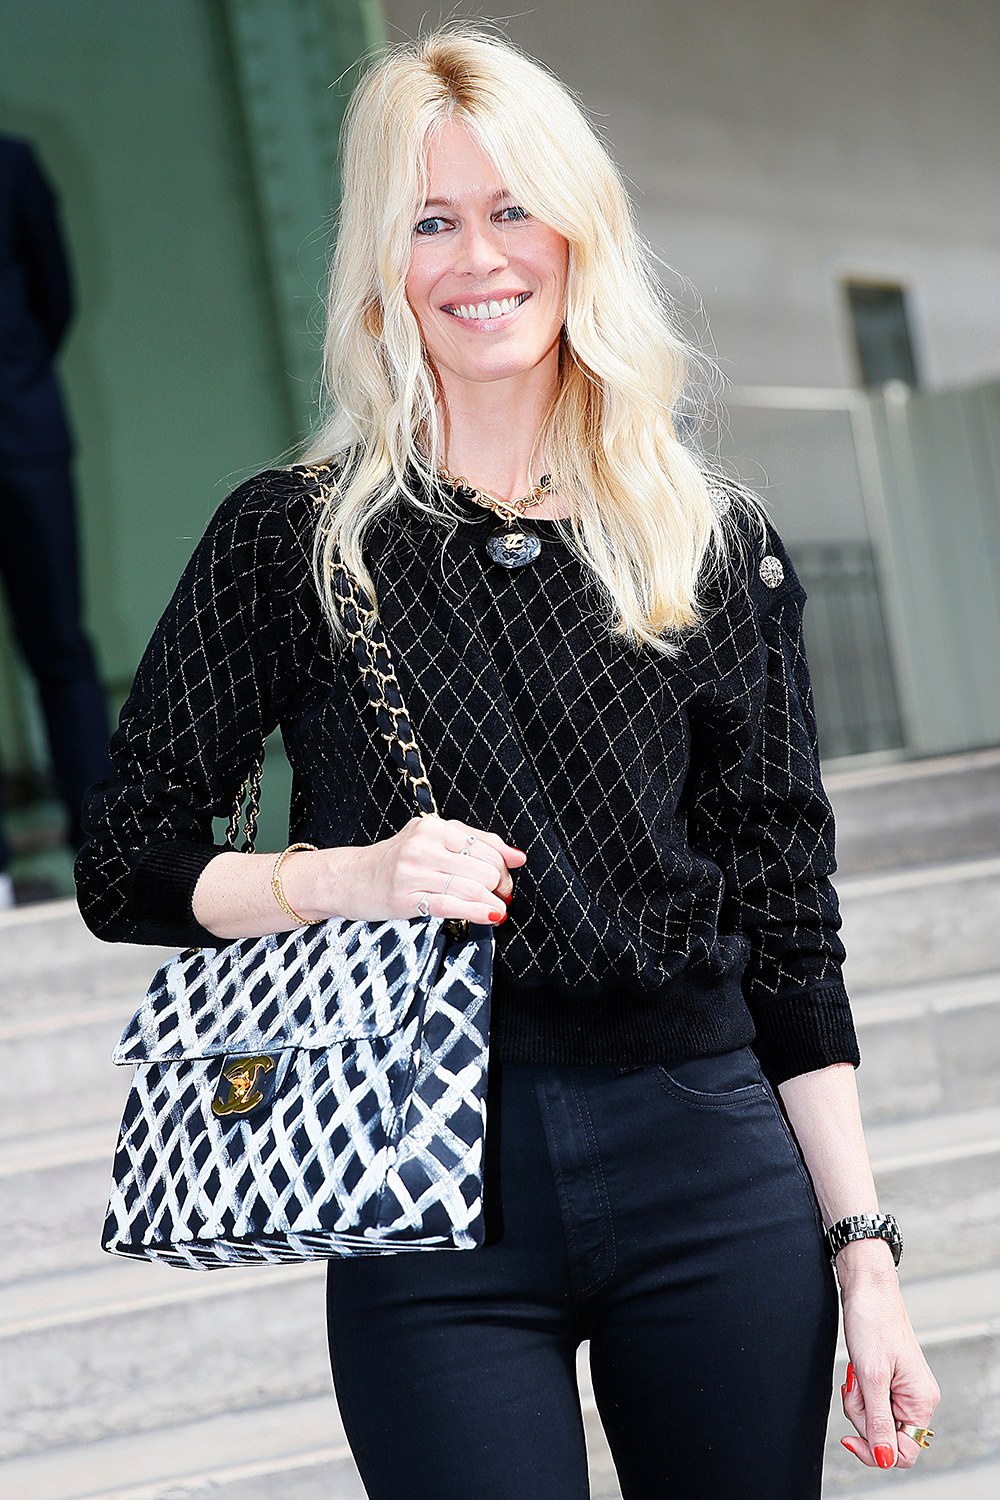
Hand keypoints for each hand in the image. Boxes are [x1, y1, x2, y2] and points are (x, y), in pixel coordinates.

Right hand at [329, 816, 526, 926]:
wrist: (349, 877)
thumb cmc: (396, 861)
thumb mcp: (433, 842)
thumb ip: (476, 844)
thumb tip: (518, 857)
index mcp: (433, 827)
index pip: (486, 845)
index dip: (504, 866)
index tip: (504, 880)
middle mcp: (423, 845)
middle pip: (484, 868)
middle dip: (500, 886)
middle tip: (499, 896)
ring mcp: (413, 872)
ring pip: (472, 887)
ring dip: (493, 902)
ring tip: (496, 909)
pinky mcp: (405, 898)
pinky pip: (453, 905)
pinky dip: (478, 912)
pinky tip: (490, 917)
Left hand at [837, 1243, 939, 1469]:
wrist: (866, 1288)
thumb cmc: (872, 1321)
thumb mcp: (871, 1376)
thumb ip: (878, 1421)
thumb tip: (884, 1459)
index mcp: (921, 1401)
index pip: (904, 1452)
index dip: (876, 1451)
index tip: (850, 1438)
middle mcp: (916, 1399)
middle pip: (884, 1436)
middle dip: (862, 1416)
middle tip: (855, 1387)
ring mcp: (902, 1390)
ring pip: (874, 1419)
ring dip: (858, 1401)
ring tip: (856, 1374)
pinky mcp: (887, 1380)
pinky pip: (870, 1401)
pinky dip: (858, 1392)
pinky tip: (856, 1372)